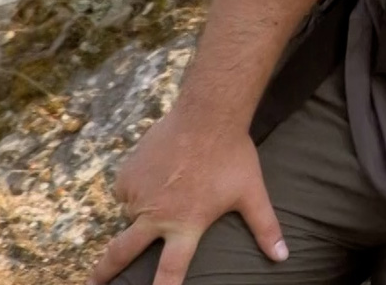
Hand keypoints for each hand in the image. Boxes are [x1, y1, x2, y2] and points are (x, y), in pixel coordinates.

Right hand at [88, 107, 287, 284]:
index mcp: (186, 224)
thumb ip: (265, 228)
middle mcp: (156, 214)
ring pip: (131, 216)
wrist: (206, 115)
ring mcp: (137, 194)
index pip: (170, 269)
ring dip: (141, 214)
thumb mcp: (252, 194)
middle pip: (121, 252)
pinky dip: (138, 190)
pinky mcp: (126, 174)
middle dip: (103, 273)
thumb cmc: (232, 156)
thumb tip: (283, 256)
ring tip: (171, 189)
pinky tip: (160, 175)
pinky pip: (126, 192)